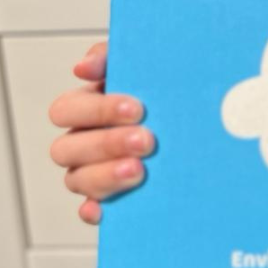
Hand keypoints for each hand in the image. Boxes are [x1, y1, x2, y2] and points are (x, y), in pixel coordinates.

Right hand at [47, 40, 154, 224]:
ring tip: (139, 170)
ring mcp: (91, 171)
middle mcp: (81, 140)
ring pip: (76, 180)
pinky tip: (107, 209)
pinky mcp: (109, 198)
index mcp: (85, 106)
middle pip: (68, 148)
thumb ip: (112, 57)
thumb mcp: (142, 62)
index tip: (137, 109)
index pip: (66, 110)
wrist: (200, 116)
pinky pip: (90, 210)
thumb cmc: (161, 85)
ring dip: (105, 175)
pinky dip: (95, 210)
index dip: (97, 110)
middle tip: (146, 141)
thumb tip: (84, 67)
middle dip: (106, 144)